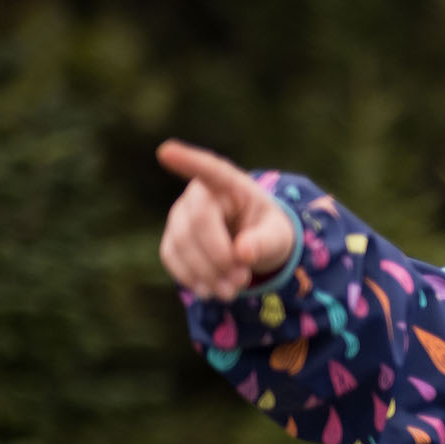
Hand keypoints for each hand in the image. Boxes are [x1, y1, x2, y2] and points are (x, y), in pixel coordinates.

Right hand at [156, 139, 295, 299]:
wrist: (254, 245)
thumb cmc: (267, 231)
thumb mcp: (277, 236)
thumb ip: (265, 242)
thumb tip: (242, 252)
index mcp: (229, 183)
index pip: (208, 169)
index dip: (187, 161)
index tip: (166, 152)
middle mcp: (198, 194)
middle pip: (196, 224)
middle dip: (218, 257)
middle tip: (242, 281)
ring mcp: (180, 215)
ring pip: (181, 244)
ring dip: (205, 273)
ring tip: (231, 292)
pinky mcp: (172, 238)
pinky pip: (171, 257)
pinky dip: (189, 278)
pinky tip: (209, 291)